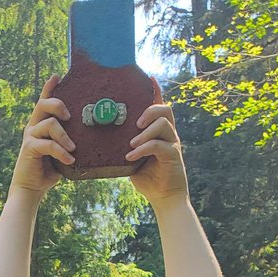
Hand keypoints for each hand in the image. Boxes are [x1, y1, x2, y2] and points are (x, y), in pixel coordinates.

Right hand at [9, 75, 74, 197]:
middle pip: (43, 104)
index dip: (49, 88)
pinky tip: (70, 159)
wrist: (31, 188)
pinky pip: (49, 145)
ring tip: (73, 148)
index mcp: (40, 125)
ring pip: (49, 124)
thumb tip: (90, 133)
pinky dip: (61, 152)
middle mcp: (33, 127)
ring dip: (64, 136)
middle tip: (69, 116)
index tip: (57, 76)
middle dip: (58, 105)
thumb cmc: (49, 170)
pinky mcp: (29, 149)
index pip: (44, 101)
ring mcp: (30, 137)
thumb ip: (69, 140)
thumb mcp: (62, 151)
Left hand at [126, 79, 189, 207]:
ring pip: (163, 124)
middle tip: (135, 123)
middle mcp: (169, 134)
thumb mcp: (132, 158)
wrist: (164, 197)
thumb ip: (125, 145)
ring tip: (131, 144)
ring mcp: (173, 144)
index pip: (160, 106)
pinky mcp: (173, 156)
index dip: (156, 91)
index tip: (149, 78)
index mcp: (160, 131)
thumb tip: (104, 136)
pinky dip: (143, 148)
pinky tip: (131, 156)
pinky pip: (158, 145)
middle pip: (165, 110)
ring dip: (144, 132)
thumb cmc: (148, 177)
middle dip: (149, 111)